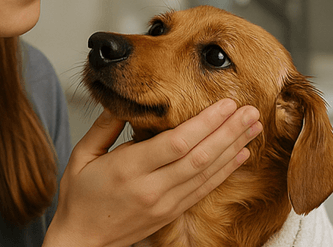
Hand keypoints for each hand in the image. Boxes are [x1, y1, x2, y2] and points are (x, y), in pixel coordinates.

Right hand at [43, 99, 262, 246]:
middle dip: (229, 132)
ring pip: (207, 174)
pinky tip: (240, 154)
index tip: (225, 104)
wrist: (83, 241)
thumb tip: (124, 100)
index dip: (205, 123)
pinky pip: (204, 190)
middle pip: (199, 157)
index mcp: (128, 170)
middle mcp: (151, 188)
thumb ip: (103, 127)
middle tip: (251, 110)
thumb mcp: (81, 156)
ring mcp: (164, 204)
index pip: (175, 144)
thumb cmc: (79, 198)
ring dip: (233, 148)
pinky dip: (225, 171)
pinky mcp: (171, 213)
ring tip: (254, 127)